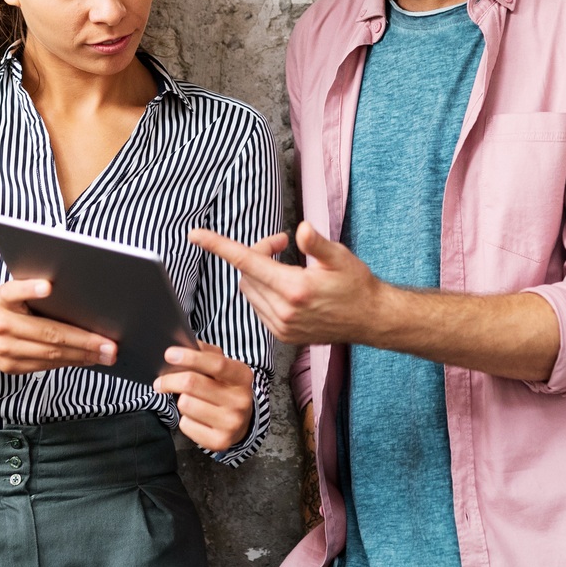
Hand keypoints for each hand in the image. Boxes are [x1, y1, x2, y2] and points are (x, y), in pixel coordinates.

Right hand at [0, 278, 116, 374]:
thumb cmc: (1, 306)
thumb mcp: (10, 292)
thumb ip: (33, 292)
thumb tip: (76, 301)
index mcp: (2, 299)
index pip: (15, 292)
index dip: (30, 289)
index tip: (48, 286)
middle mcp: (1, 324)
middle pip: (47, 333)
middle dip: (83, 340)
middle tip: (109, 344)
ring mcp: (4, 349)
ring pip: (50, 354)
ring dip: (82, 356)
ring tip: (105, 355)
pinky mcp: (9, 367)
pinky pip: (45, 366)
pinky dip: (69, 363)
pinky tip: (87, 359)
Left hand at [153, 340, 254, 451]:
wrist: (242, 422)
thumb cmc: (225, 388)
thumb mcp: (223, 367)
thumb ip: (206, 353)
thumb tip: (183, 345)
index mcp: (242, 376)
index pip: (216, 364)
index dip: (190, 358)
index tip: (169, 354)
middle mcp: (240, 400)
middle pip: (192, 384)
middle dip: (170, 380)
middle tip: (160, 382)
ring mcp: (231, 422)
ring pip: (186, 405)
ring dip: (181, 401)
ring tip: (190, 401)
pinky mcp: (220, 441)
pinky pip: (186, 425)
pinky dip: (185, 420)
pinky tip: (195, 418)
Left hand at [189, 221, 388, 346]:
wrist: (370, 319)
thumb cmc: (357, 284)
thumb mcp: (340, 258)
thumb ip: (317, 244)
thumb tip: (301, 229)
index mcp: (295, 289)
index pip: (247, 261)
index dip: (219, 245)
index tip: (195, 234)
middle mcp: (284, 311)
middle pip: (247, 273)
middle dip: (257, 252)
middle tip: (281, 242)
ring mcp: (282, 327)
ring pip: (249, 291)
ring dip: (258, 272)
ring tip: (285, 263)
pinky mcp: (283, 336)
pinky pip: (258, 307)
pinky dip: (263, 290)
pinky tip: (285, 285)